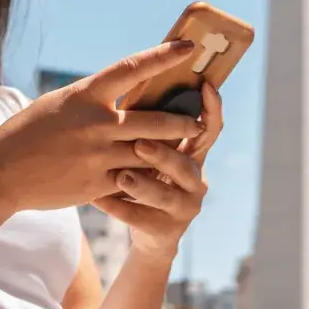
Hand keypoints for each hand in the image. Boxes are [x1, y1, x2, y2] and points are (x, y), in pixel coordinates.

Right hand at [0, 41, 204, 211]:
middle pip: (155, 120)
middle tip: (199, 120)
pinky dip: (149, 177)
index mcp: (85, 95)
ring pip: (150, 152)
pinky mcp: (98, 184)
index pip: (133, 68)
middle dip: (183, 121)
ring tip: (189, 149)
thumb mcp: (59, 104)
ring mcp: (99, 156)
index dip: (164, 56)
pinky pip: (134, 180)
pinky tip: (162, 177)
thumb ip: (92, 101)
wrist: (0, 174)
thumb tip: (123, 95)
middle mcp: (96, 123)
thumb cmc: (29, 133)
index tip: (188, 47)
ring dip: (172, 151)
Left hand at [92, 82, 224, 262]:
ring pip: (167, 196)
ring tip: (121, 177)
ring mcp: (184, 207)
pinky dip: (118, 208)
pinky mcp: (166, 231)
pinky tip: (97, 199)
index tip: (205, 85)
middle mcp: (195, 179)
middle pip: (186, 164)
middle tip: (140, 144)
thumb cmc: (146, 175)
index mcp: (193, 154)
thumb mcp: (152, 151)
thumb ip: (151, 125)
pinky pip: (141, 219)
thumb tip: (138, 78)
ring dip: (144, 185)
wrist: (148, 230)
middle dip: (165, 154)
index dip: (212, 108)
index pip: (210, 128)